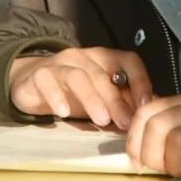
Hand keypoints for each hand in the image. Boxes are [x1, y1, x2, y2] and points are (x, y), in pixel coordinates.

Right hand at [9, 47, 152, 129]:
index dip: (141, 80)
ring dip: (92, 98)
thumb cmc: (71, 93)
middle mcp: (83, 57)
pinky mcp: (39, 75)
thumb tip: (150, 116)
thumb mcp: (100, 98)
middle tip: (125, 123)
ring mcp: (60, 64)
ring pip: (78, 76)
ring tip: (101, 120)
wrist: (30, 84)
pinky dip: (56, 96)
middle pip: (103, 74)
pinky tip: (64, 112)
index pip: (128, 60)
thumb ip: (122, 103)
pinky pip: (48, 81)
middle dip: (117, 100)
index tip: (147, 104)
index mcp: (103, 59)